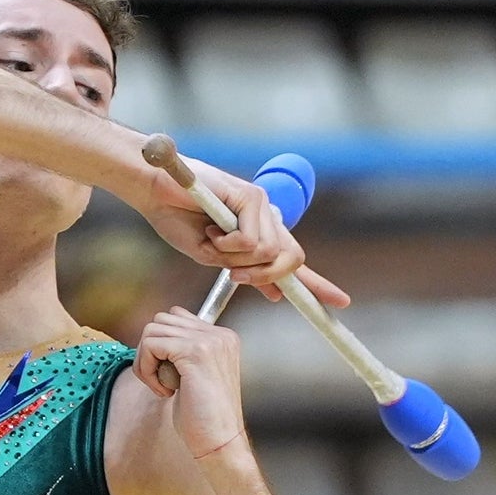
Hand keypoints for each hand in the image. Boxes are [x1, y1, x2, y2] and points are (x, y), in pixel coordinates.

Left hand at [134, 311, 248, 458]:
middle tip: (159, 382)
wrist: (220, 442)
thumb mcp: (195, 376)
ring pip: (152, 331)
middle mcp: (219, 334)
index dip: (160, 346)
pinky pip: (151, 345)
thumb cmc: (205, 419)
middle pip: (161, 321)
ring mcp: (209, 340)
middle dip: (149, 352)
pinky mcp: (194, 352)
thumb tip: (153, 341)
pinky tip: (164, 391)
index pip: (176, 318)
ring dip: (146, 361)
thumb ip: (182, 353)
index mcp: (222, 338)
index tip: (166, 374)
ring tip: (162, 386)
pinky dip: (147, 370)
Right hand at [135, 160, 351, 309]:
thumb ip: (248, 273)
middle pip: (290, 260)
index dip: (318, 285)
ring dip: (236, 259)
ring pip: (269, 254)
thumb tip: (278, 294)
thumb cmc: (178, 220)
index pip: (294, 262)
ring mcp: (261, 206)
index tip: (341, 302)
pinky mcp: (252, 197)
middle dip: (266, 276)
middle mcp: (266, 219)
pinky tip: (210, 229)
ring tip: (212, 240)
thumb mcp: (216, 258)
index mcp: (259, 234)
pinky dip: (228, 245)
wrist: (155, 192)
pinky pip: (251, 241)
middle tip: (235, 274)